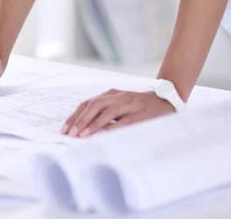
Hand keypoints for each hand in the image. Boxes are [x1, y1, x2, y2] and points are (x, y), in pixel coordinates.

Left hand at [61, 89, 175, 137]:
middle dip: (81, 120)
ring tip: (83, 134)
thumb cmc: (138, 107)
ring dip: (94, 123)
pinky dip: (113, 127)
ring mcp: (130, 104)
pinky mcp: (141, 113)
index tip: (65, 129)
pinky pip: (125, 120)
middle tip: (71, 133)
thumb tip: (82, 129)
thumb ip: (104, 114)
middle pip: (95, 105)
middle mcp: (119, 96)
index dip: (75, 116)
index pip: (88, 103)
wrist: (165, 101)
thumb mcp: (119, 107)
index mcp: (111, 95)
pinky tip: (104, 134)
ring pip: (108, 111)